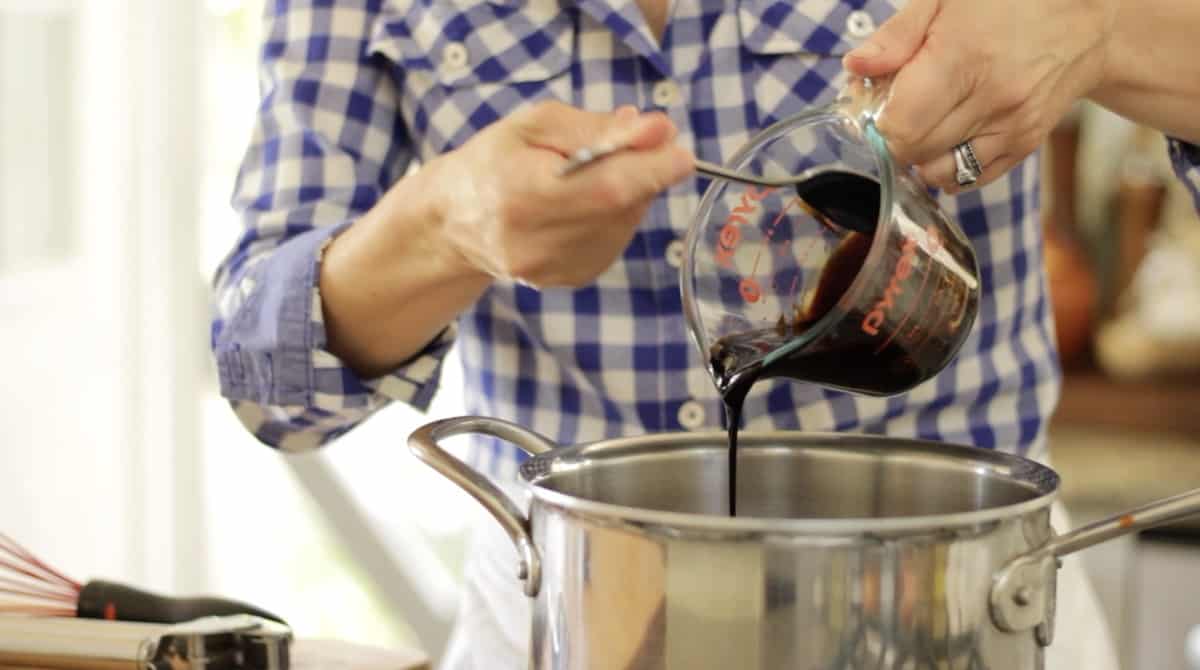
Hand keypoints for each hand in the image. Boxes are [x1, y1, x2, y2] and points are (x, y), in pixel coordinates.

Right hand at [427, 101, 693, 287]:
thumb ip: (598, 127)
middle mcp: (538, 243)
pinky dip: (614, 217)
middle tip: (639, 144)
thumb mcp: (535, 125)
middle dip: (644, 171)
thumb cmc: (494, 161)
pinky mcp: (572, 280)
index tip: (677, 151)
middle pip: (621, 206)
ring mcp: (556, 269)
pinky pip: (616, 241)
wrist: (456, 223)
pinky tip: (586, 204)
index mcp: (523, 194)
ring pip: (625, 224)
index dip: (651, 170)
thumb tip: (659, 130)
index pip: (605, 189)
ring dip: (629, 193)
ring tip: (596, 173)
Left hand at [842, 0, 1117, 192]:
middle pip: (914, 153)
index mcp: (965, 58)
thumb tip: (855, 67)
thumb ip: (897, 35)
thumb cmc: (1010, 0)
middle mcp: (993, 100)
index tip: (879, 100)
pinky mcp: (1025, 145)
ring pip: (940, 174)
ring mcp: (1012, 128)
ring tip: (927, 119)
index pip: (901, 126)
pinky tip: (950, 133)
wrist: (1088, 20)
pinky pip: (969, 180)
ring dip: (920, 156)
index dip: (878, 119)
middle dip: (894, 136)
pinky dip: (949, 166)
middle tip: (901, 105)